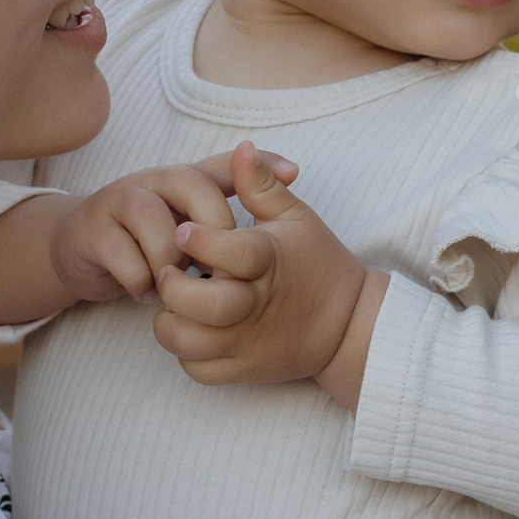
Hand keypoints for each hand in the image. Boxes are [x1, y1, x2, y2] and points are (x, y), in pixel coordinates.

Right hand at [45, 159, 265, 310]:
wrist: (80, 251)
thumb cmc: (145, 239)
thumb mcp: (188, 229)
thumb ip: (226, 223)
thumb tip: (283, 196)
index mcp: (183, 181)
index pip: (224, 164)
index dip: (259, 165)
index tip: (297, 174)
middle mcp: (153, 181)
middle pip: (191, 184)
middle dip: (212, 228)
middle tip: (218, 269)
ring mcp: (119, 201)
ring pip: (152, 218)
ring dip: (169, 259)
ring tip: (176, 287)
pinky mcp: (91, 229)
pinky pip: (120, 252)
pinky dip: (138, 279)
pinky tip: (145, 295)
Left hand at [150, 145, 385, 403]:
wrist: (349, 327)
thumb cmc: (318, 264)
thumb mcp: (296, 218)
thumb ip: (262, 185)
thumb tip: (241, 147)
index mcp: (268, 262)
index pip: (230, 252)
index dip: (200, 240)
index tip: (184, 230)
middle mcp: (255, 306)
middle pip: (201, 305)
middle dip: (173, 287)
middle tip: (169, 272)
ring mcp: (247, 343)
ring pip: (187, 342)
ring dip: (171, 322)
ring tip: (177, 303)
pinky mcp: (243, 370)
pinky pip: (195, 369)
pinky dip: (186, 352)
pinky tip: (193, 329)